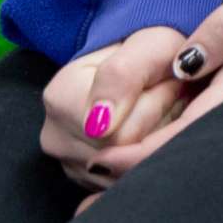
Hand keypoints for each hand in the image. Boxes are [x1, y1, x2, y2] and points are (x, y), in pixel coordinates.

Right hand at [41, 26, 190, 194]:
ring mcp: (67, 161)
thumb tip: (98, 124)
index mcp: (60, 96)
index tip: (165, 78)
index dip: (157, 103)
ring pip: (124, 167)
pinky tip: (151, 128)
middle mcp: (54, 136)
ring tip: (159, 107)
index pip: (119, 131)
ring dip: (154, 137)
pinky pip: (123, 177)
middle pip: (121, 152)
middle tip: (168, 91)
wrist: (142, 59)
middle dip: (159, 120)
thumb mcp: (149, 45)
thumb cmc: (148, 48)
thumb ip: (124, 75)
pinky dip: (144, 154)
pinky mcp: (86, 177)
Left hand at [89, 0, 222, 182]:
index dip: (148, 149)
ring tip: (116, 161)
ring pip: (209, 126)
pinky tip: (168, 126)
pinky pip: (222, 108)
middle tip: (95, 174)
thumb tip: (183, 67)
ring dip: (164, 146)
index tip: (103, 160)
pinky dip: (188, 124)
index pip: (195, 124)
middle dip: (147, 159)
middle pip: (198, 135)